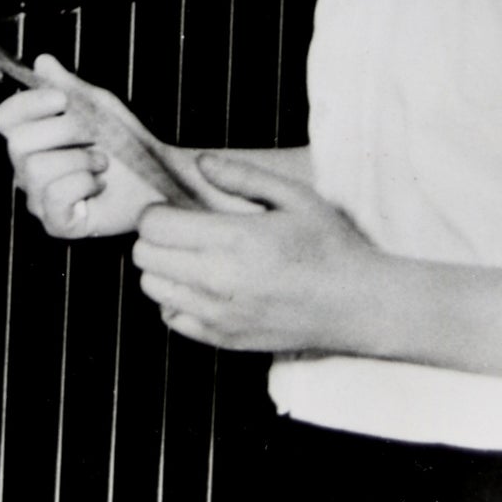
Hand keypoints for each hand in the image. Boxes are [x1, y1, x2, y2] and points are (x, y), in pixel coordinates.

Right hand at [0, 54, 187, 239]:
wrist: (158, 179)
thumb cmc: (126, 144)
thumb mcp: (99, 106)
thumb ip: (68, 86)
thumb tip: (42, 61)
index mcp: (33, 138)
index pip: (5, 117)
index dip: (28, 103)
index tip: (62, 99)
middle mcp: (27, 170)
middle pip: (18, 143)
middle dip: (65, 132)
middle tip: (95, 136)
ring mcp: (39, 199)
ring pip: (37, 169)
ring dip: (81, 159)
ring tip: (102, 163)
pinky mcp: (56, 224)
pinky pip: (55, 195)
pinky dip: (85, 183)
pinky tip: (99, 185)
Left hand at [131, 155, 378, 352]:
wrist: (356, 304)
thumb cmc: (329, 246)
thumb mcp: (295, 197)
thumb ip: (243, 176)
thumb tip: (201, 163)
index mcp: (236, 238)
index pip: (155, 225)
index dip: (157, 212)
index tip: (175, 210)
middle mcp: (220, 279)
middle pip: (145, 256)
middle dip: (156, 238)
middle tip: (182, 232)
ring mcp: (219, 314)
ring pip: (152, 288)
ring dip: (163, 269)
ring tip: (193, 259)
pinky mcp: (223, 339)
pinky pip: (171, 319)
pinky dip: (177, 302)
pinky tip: (204, 289)